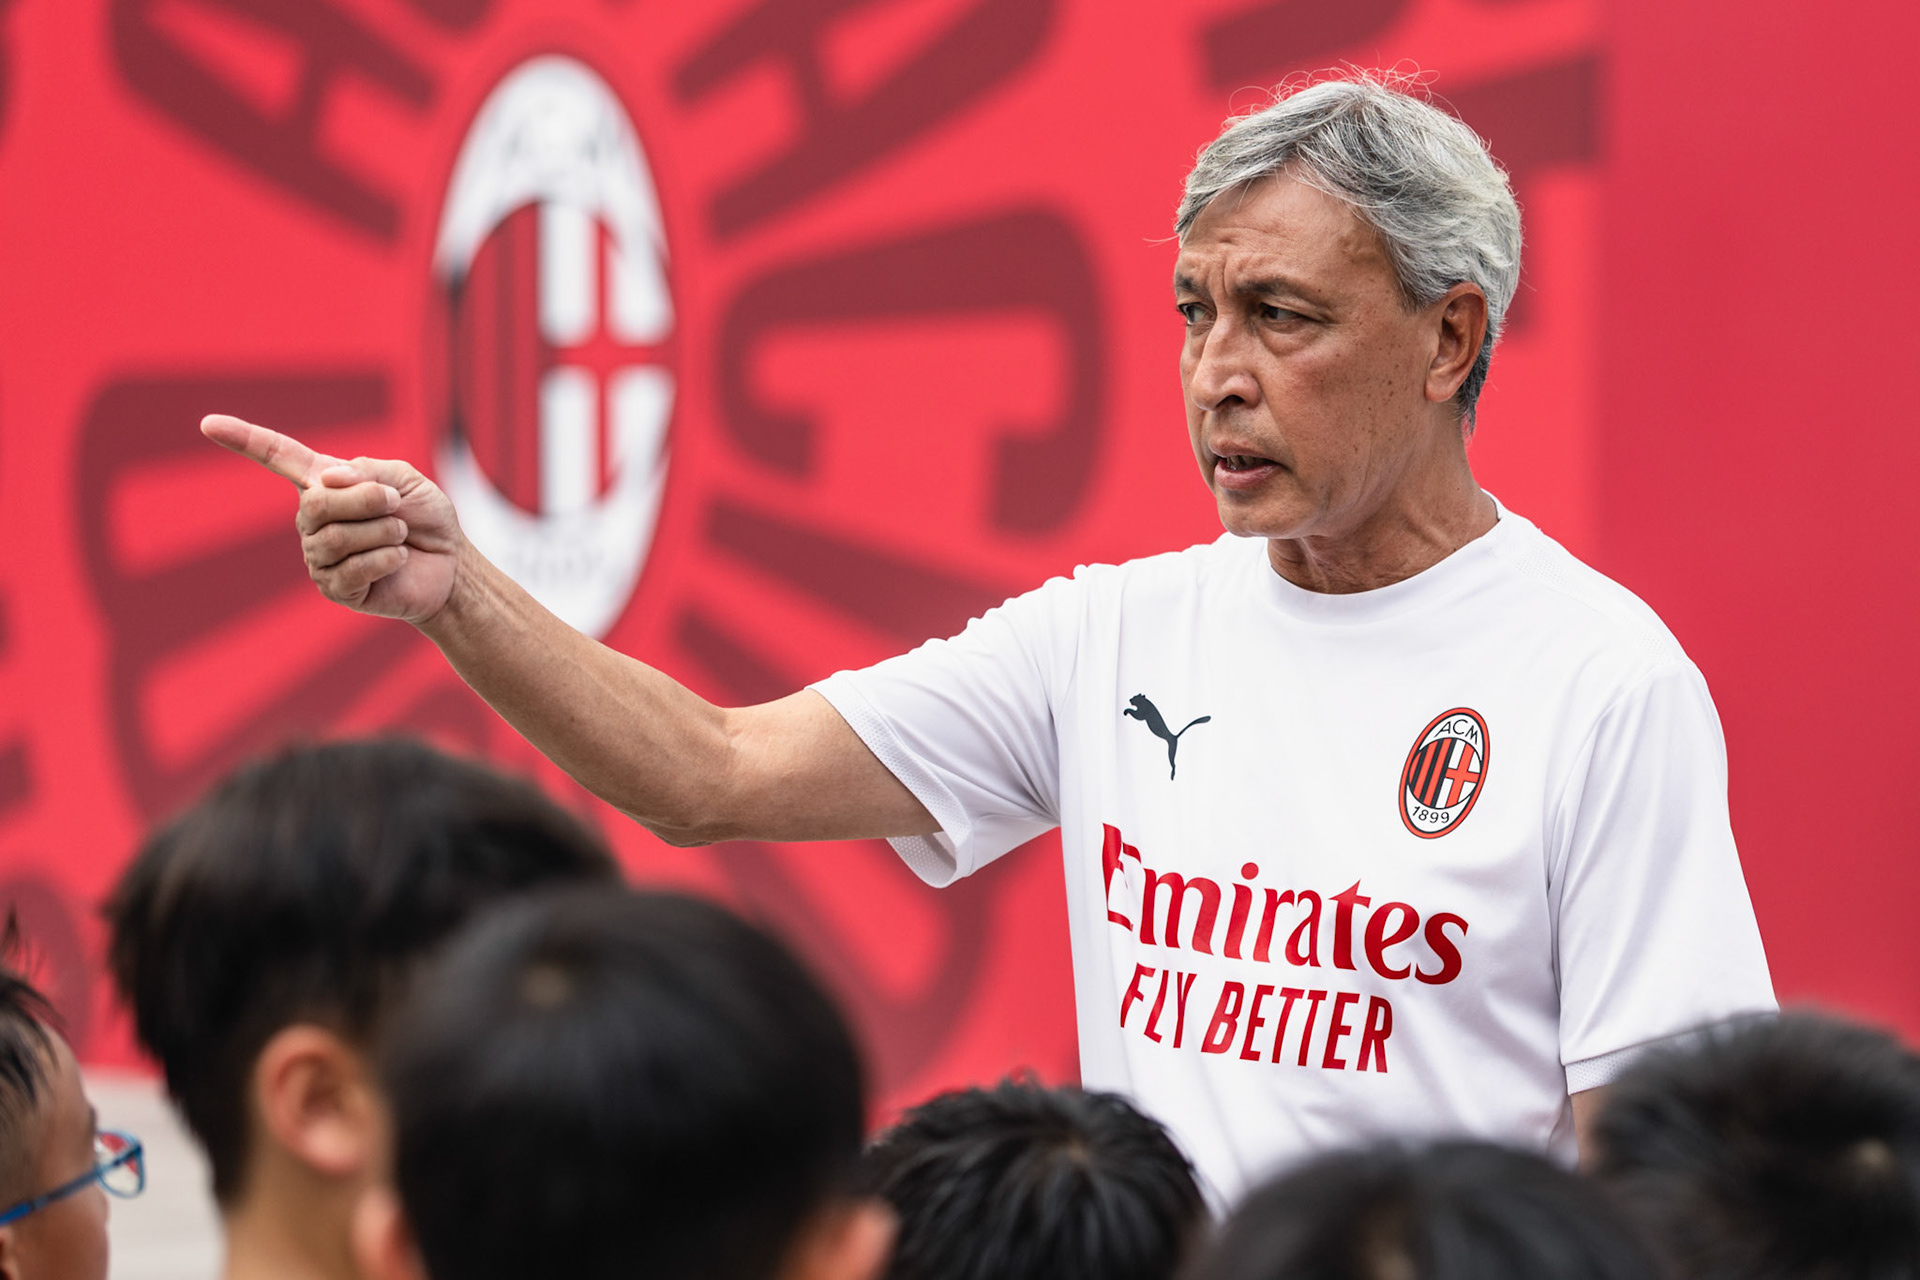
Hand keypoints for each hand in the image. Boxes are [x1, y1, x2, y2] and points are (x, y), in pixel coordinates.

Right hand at [201, 414, 462, 624]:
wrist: (451, 567)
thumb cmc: (426, 519)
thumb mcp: (408, 483)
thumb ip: (371, 473)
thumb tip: (326, 481)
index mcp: (325, 484)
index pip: (277, 457)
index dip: (244, 439)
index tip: (208, 423)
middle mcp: (313, 519)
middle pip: (317, 503)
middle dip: (365, 500)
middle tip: (396, 504)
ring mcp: (320, 556)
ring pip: (335, 538)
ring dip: (381, 532)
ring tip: (401, 534)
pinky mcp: (334, 589)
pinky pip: (350, 569)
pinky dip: (384, 559)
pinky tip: (397, 560)